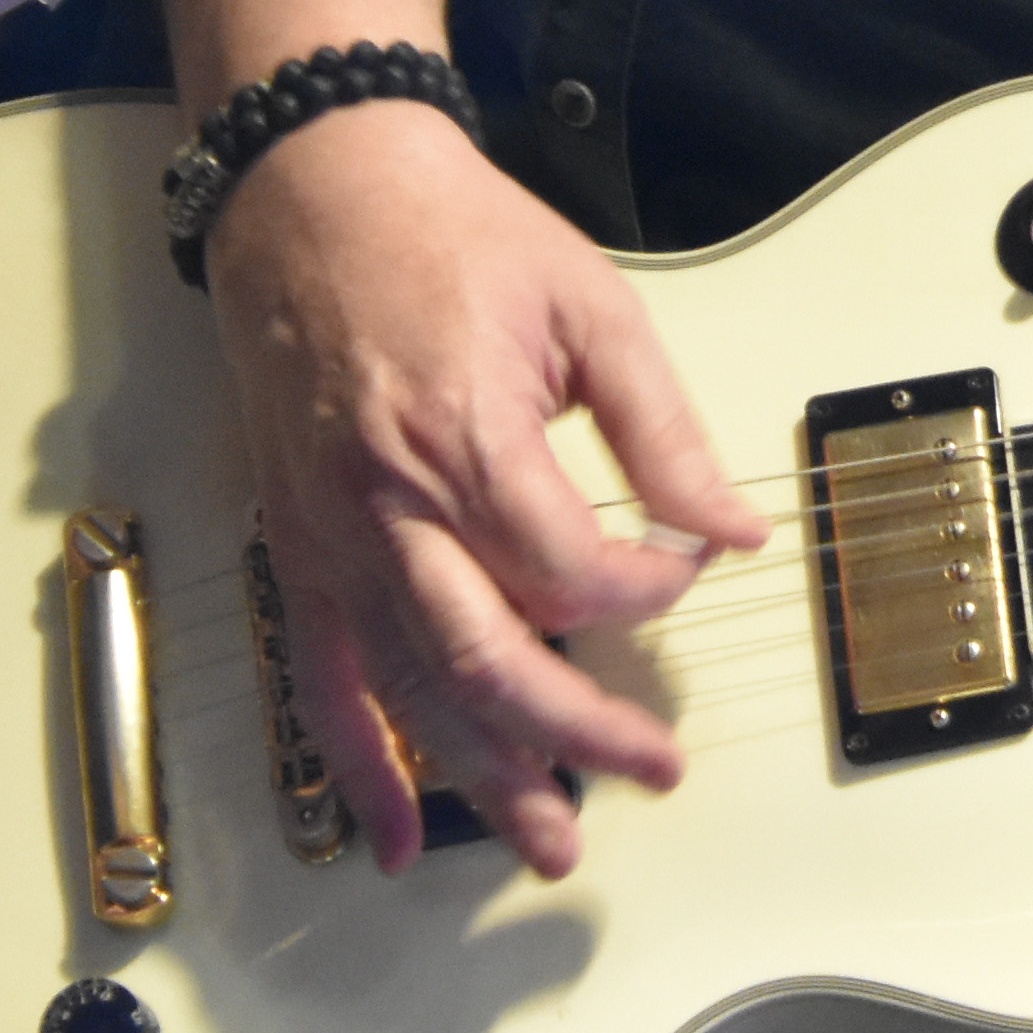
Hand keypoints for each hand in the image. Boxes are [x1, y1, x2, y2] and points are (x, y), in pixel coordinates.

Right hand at [206, 101, 762, 876]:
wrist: (314, 194)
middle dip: (580, 732)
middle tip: (650, 768)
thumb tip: (733, 528)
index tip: (682, 572)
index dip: (644, 593)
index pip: (570, 572)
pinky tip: (393, 836)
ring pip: (412, 691)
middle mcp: (390, 506)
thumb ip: (662, 431)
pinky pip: (322, 683)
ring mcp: (334, 537)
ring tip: (550, 839)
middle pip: (492, 659)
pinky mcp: (299, 549)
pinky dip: (357, 770)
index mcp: (466, 439)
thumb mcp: (589, 307)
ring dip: (484, 775)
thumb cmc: (445, 236)